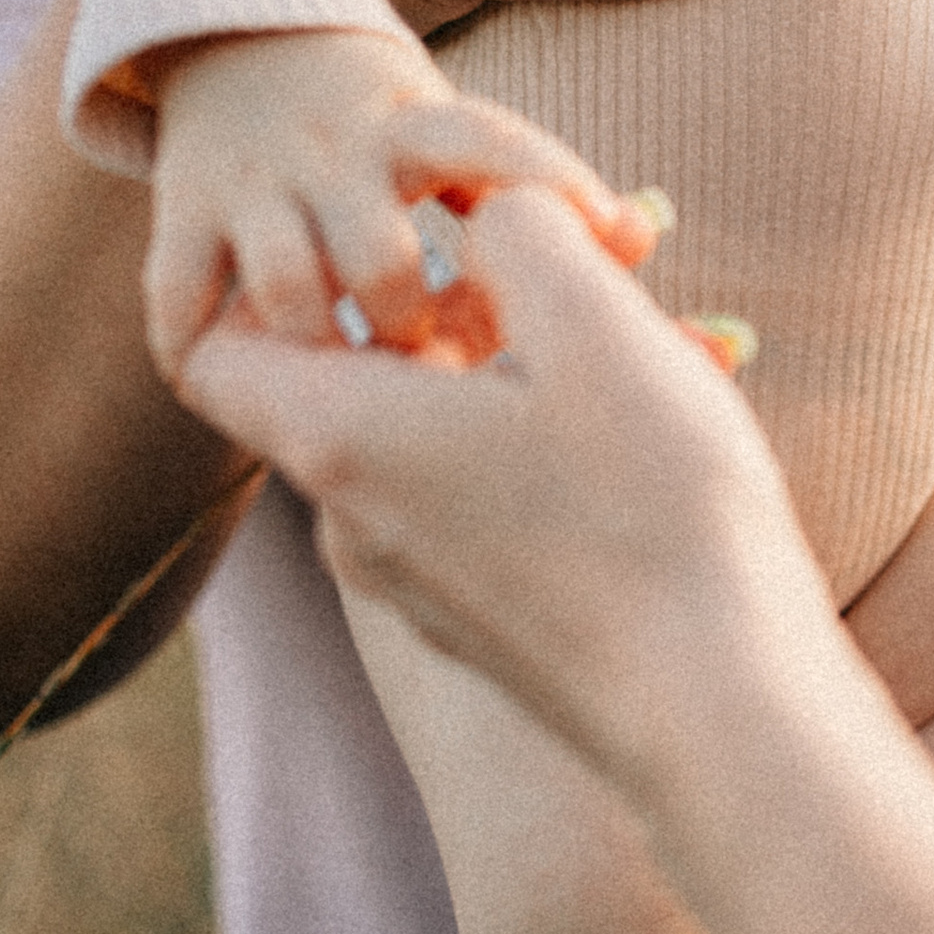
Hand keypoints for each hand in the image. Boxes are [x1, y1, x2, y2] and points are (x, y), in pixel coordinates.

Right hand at [141, 22, 658, 376]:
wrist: (236, 27)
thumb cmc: (384, 120)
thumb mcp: (459, 131)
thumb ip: (540, 190)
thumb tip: (646, 240)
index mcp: (415, 122)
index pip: (493, 144)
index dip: (555, 185)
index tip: (616, 243)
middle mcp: (333, 150)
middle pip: (379, 258)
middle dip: (410, 327)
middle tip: (433, 371)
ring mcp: (253, 182)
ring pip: (284, 286)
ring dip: (322, 348)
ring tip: (346, 390)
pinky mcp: (182, 210)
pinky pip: (179, 296)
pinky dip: (202, 350)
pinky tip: (243, 385)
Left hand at [176, 176, 828, 795]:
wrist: (721, 718)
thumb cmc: (650, 511)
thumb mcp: (594, 321)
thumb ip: (522, 229)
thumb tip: (491, 215)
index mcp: (342, 437)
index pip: (212, 346)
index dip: (272, 276)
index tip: (383, 239)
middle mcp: (352, 522)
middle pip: (345, 381)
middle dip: (452, 307)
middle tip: (578, 269)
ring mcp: (419, 587)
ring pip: (429, 441)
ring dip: (516, 376)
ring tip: (649, 347)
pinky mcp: (487, 630)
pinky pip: (482, 505)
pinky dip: (542, 452)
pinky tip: (654, 437)